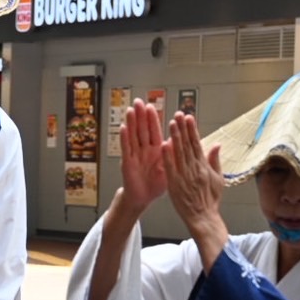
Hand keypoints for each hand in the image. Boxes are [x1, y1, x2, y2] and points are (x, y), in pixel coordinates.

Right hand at [117, 100, 168, 215]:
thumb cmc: (156, 184)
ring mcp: (135, 155)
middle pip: (142, 129)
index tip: (151, 106)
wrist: (143, 198)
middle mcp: (144, 150)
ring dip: (131, 123)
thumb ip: (173, 154)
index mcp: (156, 150)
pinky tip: (123, 128)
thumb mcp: (169, 168)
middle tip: (138, 102)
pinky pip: (126, 148)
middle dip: (140, 115)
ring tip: (130, 110)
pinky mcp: (127, 162)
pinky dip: (124, 138)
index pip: (154, 131)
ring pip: (133, 136)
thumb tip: (177, 140)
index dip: (152, 119)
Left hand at [163, 112, 228, 266]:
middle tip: (178, 114)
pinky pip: (170, 168)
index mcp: (204, 166)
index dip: (192, 129)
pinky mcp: (175, 184)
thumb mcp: (218, 179)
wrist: (203, 217)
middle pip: (188, 145)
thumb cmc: (210, 200)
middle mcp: (195, 169)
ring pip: (179, 153)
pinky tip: (163, 144)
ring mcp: (185, 176)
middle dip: (183, 128)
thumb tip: (217, 144)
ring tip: (171, 123)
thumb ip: (215, 160)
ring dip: (175, 137)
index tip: (188, 117)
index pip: (197, 144)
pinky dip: (167, 156)